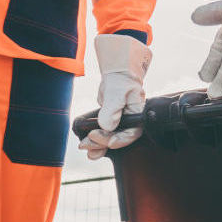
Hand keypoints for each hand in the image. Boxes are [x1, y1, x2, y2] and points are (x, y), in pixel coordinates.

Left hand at [80, 33, 151, 159]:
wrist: (117, 74)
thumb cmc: (122, 80)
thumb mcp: (118, 92)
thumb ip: (113, 109)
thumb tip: (107, 126)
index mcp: (137, 116)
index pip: (131, 133)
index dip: (120, 140)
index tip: (109, 142)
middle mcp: (129, 122)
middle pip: (118, 139)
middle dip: (103, 144)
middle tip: (88, 143)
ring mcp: (119, 123)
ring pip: (109, 139)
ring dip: (97, 145)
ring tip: (84, 147)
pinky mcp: (109, 123)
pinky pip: (102, 134)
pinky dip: (94, 141)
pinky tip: (85, 144)